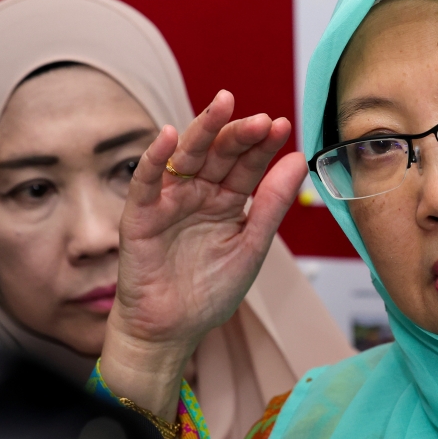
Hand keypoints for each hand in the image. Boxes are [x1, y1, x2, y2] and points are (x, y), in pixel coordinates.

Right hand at [101, 90, 307, 417]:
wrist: (172, 332)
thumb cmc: (209, 293)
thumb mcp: (251, 247)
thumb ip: (272, 205)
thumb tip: (297, 161)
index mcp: (227, 201)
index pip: (247, 164)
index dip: (263, 145)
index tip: (283, 126)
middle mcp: (199, 194)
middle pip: (219, 154)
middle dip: (239, 133)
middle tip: (262, 120)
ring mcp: (169, 201)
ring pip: (186, 157)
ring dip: (203, 130)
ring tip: (223, 106)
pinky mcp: (140, 216)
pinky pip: (146, 182)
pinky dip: (154, 158)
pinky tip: (167, 136)